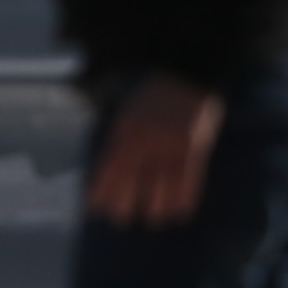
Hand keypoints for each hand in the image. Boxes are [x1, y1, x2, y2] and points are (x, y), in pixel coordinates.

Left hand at [87, 77, 221, 227]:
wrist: (187, 69)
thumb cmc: (156, 94)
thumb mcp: (130, 111)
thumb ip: (122, 137)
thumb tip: (111, 168)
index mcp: (126, 128)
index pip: (109, 167)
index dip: (101, 190)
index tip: (95, 208)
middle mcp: (145, 139)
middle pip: (130, 180)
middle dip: (123, 203)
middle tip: (120, 219)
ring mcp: (169, 143)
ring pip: (160, 187)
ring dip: (156, 207)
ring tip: (153, 219)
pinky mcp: (193, 146)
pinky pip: (188, 181)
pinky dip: (184, 199)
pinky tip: (180, 212)